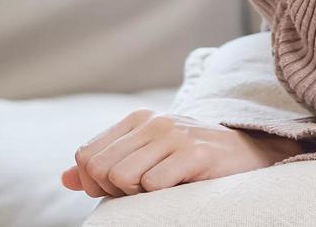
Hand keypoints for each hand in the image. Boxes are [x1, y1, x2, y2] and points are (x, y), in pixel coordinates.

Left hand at [59, 109, 303, 196]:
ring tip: (164, 187)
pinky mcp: (196, 154)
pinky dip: (161, 196)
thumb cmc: (193, 160)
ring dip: (137, 194)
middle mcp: (155, 122)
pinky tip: (181, 187)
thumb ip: (105, 164)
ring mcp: (176, 135)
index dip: (93, 182)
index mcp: (138, 120)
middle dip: (113, 191)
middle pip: (99, 169)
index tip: (121, 189)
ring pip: (121, 178)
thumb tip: (65, 178)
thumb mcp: (147, 157)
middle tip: (144, 191)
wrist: (250, 155)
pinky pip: (152, 184)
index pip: (85, 155)